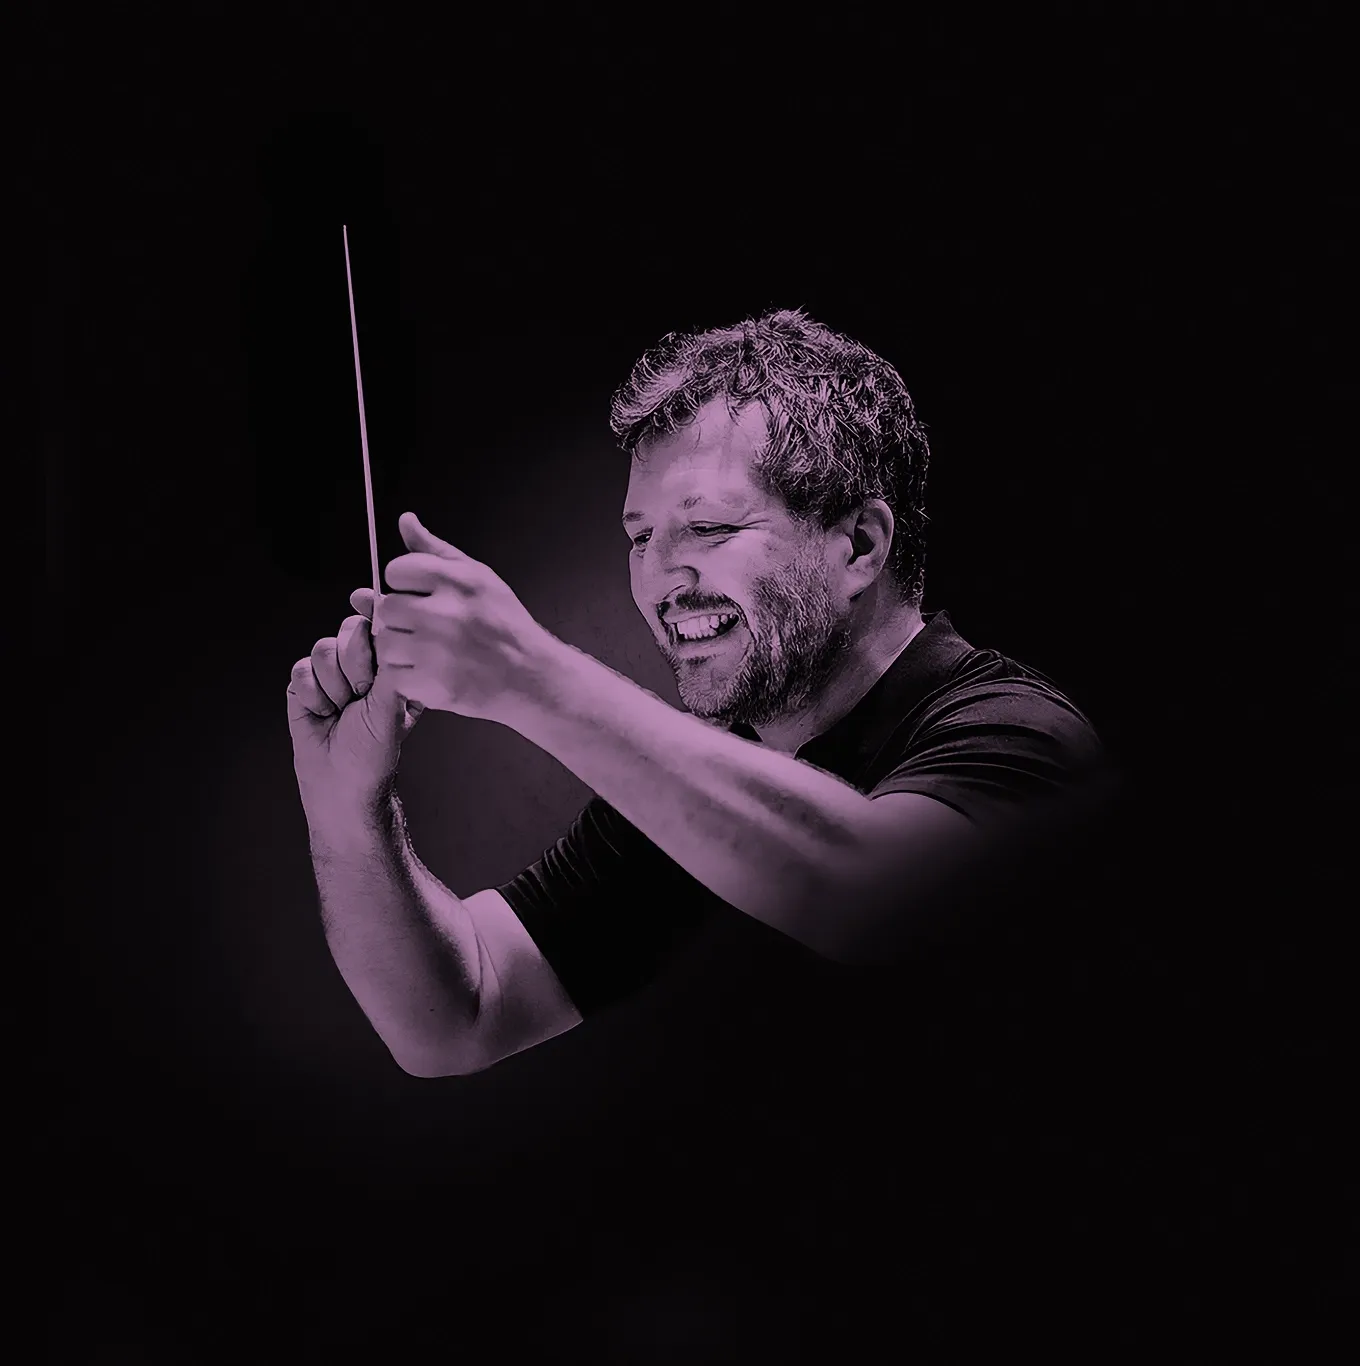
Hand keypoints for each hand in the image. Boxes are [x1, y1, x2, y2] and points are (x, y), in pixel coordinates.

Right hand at [287, 587, 424, 810]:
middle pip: (349, 629)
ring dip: (334, 685)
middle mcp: (361, 666)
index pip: (381, 624)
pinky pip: (301, 670)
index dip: (372, 607)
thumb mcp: (393, 704)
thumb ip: (390, 663)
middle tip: (360, 692)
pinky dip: (312, 695)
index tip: (362, 598)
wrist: (342, 782)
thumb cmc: (375, 750)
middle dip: (355, 662)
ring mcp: (331, 674)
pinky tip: (322, 714)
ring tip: (342, 710)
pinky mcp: (303, 685)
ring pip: (323, 649)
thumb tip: (389, 625)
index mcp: (390, 667)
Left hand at [375, 512, 556, 723]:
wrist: (531, 676)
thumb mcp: (478, 576)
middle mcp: (444, 614)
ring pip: (386, 643)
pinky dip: (408, 677)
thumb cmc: (505, 624)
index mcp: (455, 581)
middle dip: (401, 617)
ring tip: (429, 651)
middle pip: (386, 608)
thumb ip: (435, 549)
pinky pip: (395, 675)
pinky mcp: (433, 685)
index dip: (404, 583)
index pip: (396, 571)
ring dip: (401, 648)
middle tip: (425, 626)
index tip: (419, 595)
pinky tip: (432, 671)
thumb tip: (406, 521)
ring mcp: (436, 652)